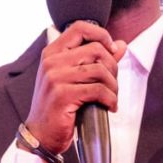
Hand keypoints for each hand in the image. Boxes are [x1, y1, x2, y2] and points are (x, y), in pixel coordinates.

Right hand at [24, 22, 126, 154]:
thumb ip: (96, 60)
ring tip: (112, 97)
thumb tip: (121, 45)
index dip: (101, 35)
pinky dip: (110, 99)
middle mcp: (51, 62)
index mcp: (52, 53)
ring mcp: (55, 78)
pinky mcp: (63, 95)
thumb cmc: (58, 107)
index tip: (112, 50)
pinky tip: (110, 106)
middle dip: (112, 67)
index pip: (80, 28)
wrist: (41, 135)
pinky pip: (98, 90)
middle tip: (112, 84)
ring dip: (113, 86)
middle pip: (96, 49)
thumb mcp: (74, 79)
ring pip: (100, 70)